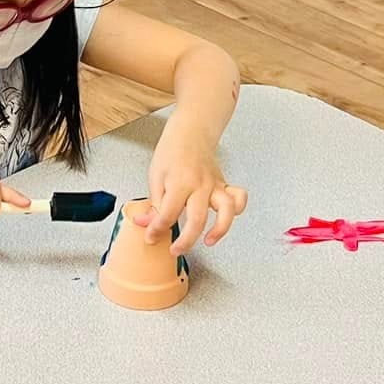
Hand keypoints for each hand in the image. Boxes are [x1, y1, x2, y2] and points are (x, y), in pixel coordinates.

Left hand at [137, 131, 246, 252]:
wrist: (191, 132)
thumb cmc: (172, 152)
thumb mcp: (155, 176)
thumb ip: (153, 204)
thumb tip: (144, 224)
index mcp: (180, 183)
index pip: (167, 214)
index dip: (156, 230)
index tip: (151, 237)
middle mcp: (201, 185)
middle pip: (197, 220)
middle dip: (185, 241)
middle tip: (174, 250)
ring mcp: (215, 186)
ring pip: (226, 211)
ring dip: (220, 230)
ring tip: (208, 242)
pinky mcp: (224, 185)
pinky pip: (238, 199)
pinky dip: (236, 211)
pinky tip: (224, 220)